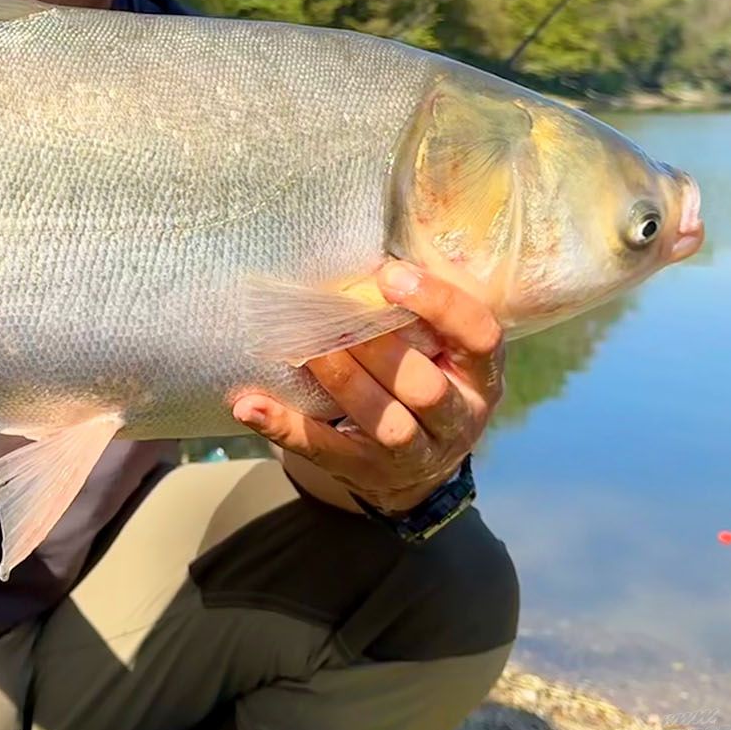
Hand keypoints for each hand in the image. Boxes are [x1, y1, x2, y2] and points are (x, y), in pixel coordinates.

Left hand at [230, 261, 504, 513]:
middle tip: (337, 312)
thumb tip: (364, 258)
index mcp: (481, 375)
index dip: (440, 304)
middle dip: (379, 347)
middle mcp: (458, 419)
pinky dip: (283, 426)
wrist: (417, 470)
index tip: (389, 274)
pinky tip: (249, 404)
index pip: (480, 336)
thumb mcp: (443, 350)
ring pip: (386, 422)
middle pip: (426, 387)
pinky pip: (324, 450)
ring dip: (343, 381)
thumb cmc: (425, 379)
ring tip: (305, 348)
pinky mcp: (366, 471)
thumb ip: (420, 312)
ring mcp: (415, 453)